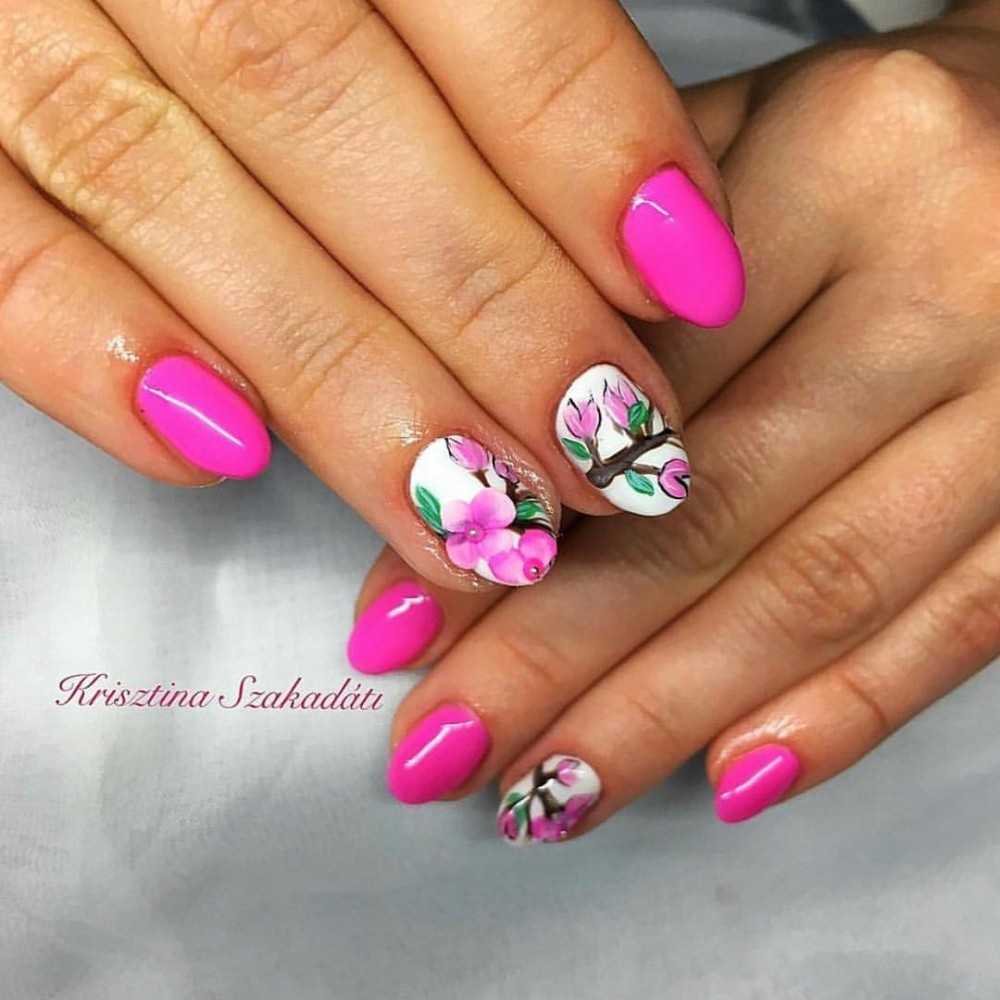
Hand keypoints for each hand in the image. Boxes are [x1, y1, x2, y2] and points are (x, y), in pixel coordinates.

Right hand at [0, 0, 743, 589]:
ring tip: (475, 513)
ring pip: (172, 194)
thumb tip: (647, 219)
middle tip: (607, 453)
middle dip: (488, 307)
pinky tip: (224, 460)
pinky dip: (98, 355)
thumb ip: (496, 43)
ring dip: (343, 384)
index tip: (686, 279)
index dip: (581, 136)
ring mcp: (4, 19)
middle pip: (324, 107)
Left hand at [351, 5, 999, 832]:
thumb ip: (602, 289)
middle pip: (709, 509)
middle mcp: (948, 276)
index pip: (627, 381)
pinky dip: (844, 713)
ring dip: (666, 715)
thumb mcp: (735, 151)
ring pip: (819, 590)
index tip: (398, 628)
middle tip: (446, 749)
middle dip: (555, 658)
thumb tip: (467, 485)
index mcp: (839, 159)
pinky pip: (966, 623)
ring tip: (550, 795)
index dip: (504, 522)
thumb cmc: (872, 150)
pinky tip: (732, 780)